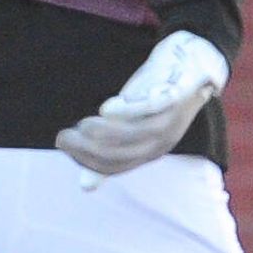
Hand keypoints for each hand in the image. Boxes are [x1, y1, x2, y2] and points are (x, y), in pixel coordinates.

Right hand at [55, 32, 228, 181]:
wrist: (190, 65)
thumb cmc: (154, 97)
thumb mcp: (130, 125)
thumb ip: (110, 151)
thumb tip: (85, 187)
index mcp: (149, 152)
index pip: (116, 166)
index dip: (87, 160)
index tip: (63, 145)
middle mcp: (161, 142)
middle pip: (122, 154)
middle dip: (88, 149)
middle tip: (63, 137)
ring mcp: (170, 121)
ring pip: (135, 134)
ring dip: (105, 132)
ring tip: (82, 124)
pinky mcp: (175, 98)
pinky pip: (151, 108)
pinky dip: (128, 110)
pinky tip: (106, 108)